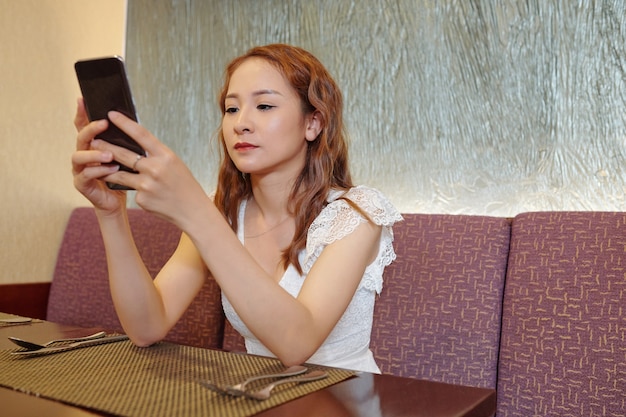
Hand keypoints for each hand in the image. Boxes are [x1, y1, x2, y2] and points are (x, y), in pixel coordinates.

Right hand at [71, 98, 126, 213]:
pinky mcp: (81, 184)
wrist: (118, 201)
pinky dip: (98, 170)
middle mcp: (82, 155)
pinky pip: (86, 175)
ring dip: (94, 153)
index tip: (83, 99)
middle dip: (91, 129)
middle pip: (81, 137)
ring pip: (79, 156)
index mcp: (92, 145)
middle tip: (104, 124)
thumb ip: (123, 142)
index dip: (82, 113)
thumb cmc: (123, 176)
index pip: (84, 125)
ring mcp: (79, 169)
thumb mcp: (126, 156)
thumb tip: (132, 122)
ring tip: (109, 153)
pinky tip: (111, 168)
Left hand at [91, 110, 209, 228]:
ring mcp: (146, 185)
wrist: (193, 211)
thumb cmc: (185, 185)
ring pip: (119, 174)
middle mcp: (155, 168)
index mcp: (166, 156)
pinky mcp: (141, 199)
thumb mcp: (175, 164)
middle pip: (123, 154)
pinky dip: (135, 190)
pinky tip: (145, 193)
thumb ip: (156, 156)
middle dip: (105, 147)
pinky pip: (132, 190)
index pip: (141, 134)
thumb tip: (135, 148)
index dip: (124, 123)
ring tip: (97, 164)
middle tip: (93, 141)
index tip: (112, 115)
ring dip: (106, 168)